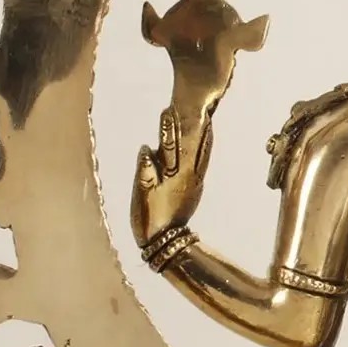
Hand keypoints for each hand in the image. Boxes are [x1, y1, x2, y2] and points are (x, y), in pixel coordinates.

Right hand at [130, 110, 208, 247]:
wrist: (165, 241)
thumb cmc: (151, 218)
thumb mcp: (143, 194)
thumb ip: (145, 171)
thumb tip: (147, 148)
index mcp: (176, 175)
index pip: (175, 144)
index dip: (172, 126)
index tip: (170, 109)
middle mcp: (189, 176)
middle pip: (191, 144)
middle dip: (189, 125)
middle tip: (191, 106)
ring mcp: (194, 182)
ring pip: (200, 152)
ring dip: (201, 134)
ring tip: (204, 117)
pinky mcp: (194, 189)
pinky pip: (201, 163)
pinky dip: (203, 149)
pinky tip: (203, 142)